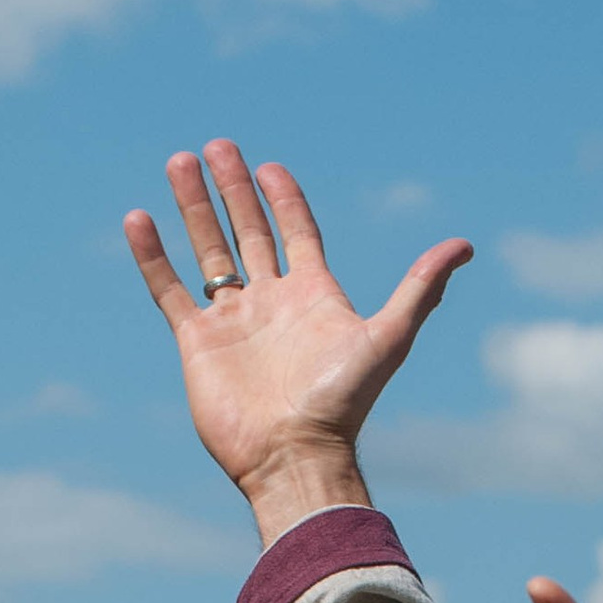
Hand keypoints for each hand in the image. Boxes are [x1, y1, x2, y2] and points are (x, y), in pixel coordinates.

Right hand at [123, 143, 469, 545]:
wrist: (293, 456)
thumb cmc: (341, 403)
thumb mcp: (389, 338)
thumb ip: (420, 289)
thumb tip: (464, 245)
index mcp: (312, 296)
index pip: (296, 231)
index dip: (284, 198)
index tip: (268, 166)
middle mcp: (271, 303)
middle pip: (248, 232)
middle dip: (232, 189)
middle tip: (216, 146)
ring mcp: (233, 322)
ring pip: (208, 252)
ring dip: (193, 209)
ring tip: (179, 162)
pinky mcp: (198, 344)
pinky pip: (170, 291)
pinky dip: (153, 256)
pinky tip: (138, 218)